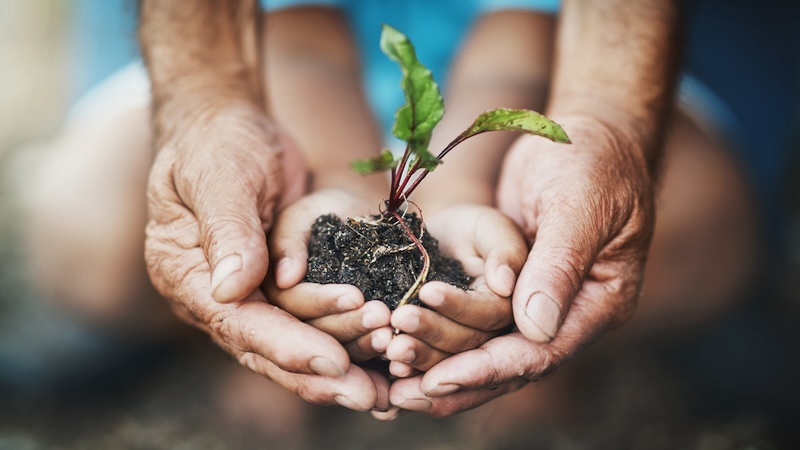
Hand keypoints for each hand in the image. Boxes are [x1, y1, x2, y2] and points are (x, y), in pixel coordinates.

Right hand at [145, 104, 386, 410]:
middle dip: (320, 374)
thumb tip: (233, 289)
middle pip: (267, 349)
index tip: (333, 363)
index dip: (286, 345)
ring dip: (341, 362)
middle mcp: (215, 298)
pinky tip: (382, 362)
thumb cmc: (218, 143)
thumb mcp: (220, 176)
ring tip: (387, 383)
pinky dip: (345, 341)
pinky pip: (312, 323)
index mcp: (188, 276)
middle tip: (370, 396)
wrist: (229, 128)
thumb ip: (227, 230)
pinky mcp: (277, 289)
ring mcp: (248, 296)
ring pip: (294, 343)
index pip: (238, 323)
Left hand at [385, 115, 655, 416]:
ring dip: (442, 365)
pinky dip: (442, 338)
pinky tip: (403, 351)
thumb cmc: (591, 160)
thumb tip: (534, 329)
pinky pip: (476, 323)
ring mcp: (541, 303)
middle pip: (511, 365)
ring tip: (393, 383)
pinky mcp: (513, 288)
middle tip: (402, 396)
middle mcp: (570, 314)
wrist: (586, 133)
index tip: (441, 380)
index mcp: (599, 303)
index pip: (541, 352)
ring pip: (489, 350)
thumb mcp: (579, 206)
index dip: (488, 369)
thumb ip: (558, 265)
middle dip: (456, 381)